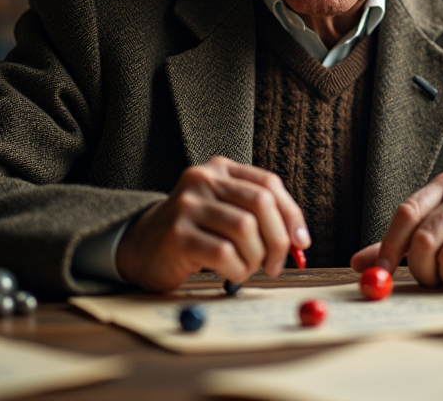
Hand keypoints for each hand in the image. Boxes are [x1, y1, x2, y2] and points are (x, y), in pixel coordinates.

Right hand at [116, 156, 309, 291]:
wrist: (141, 248)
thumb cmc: (194, 234)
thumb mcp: (224, 212)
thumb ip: (259, 217)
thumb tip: (299, 240)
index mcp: (220, 169)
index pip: (269, 184)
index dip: (291, 215)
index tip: (301, 243)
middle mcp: (203, 179)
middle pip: (261, 203)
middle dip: (278, 240)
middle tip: (275, 265)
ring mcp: (187, 206)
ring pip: (245, 228)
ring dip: (255, 257)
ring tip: (245, 268)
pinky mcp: (176, 234)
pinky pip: (223, 253)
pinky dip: (236, 270)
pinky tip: (229, 274)